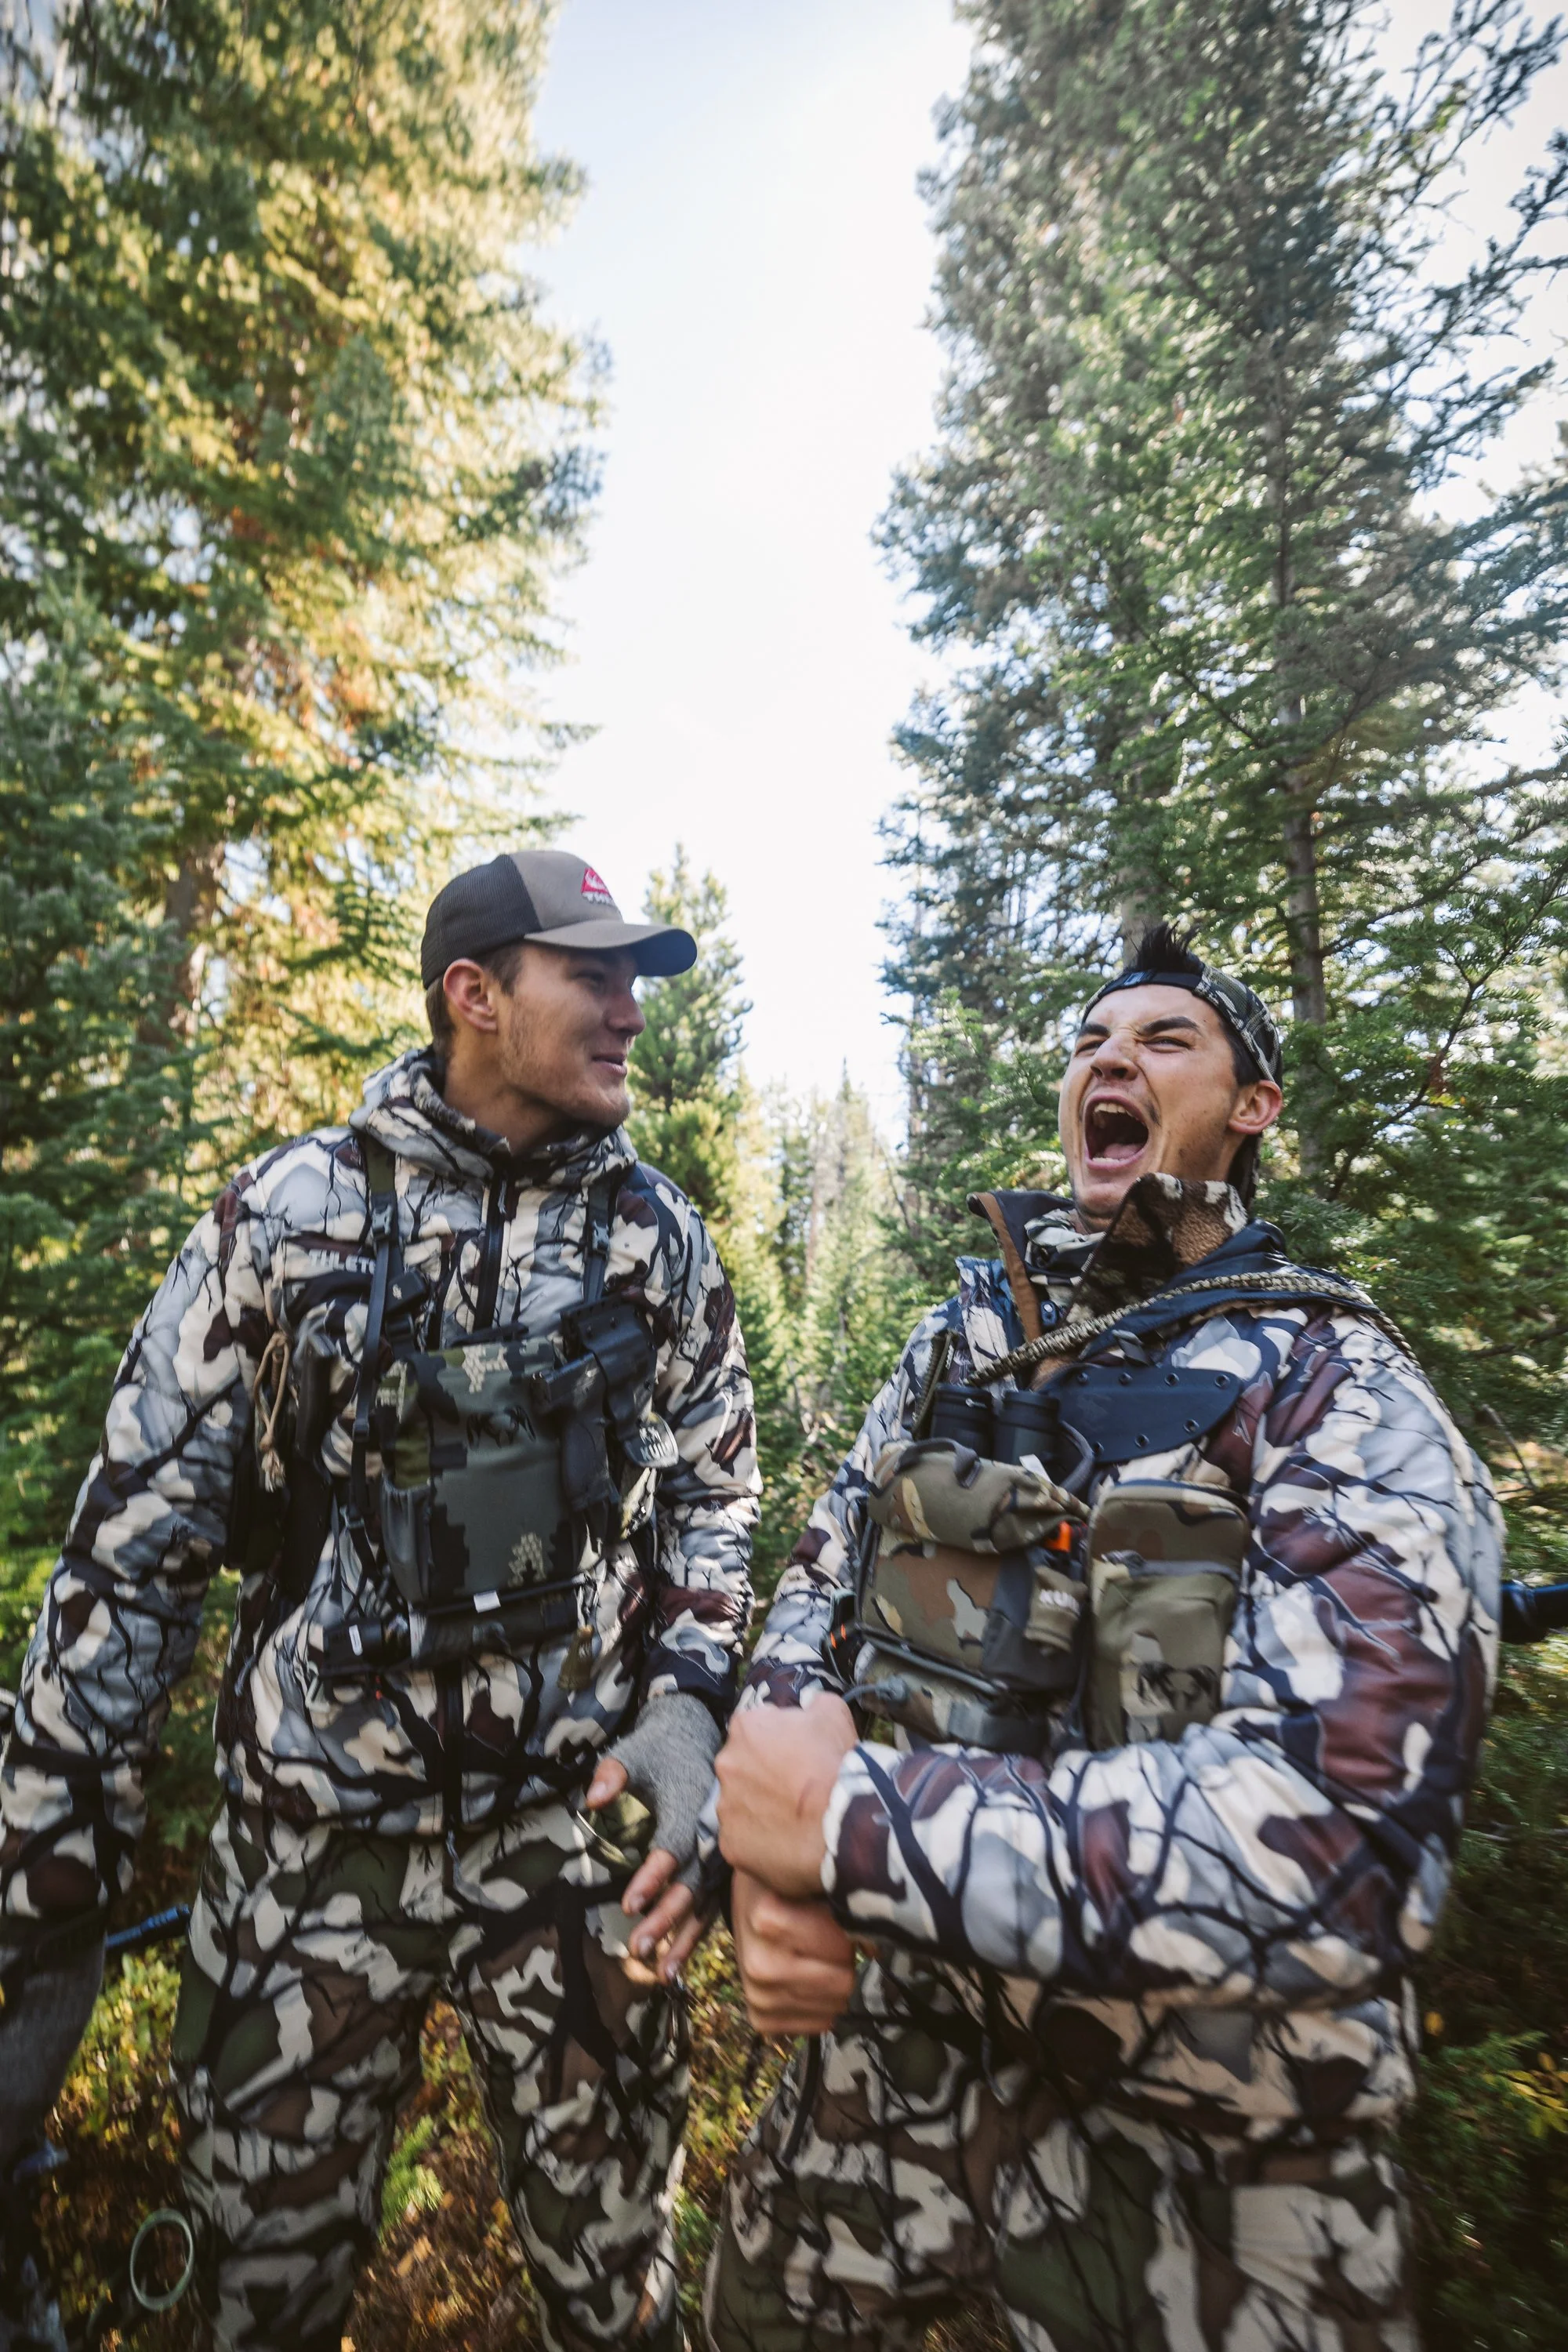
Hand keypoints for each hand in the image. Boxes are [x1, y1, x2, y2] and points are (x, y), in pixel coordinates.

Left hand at [585, 1755, 706, 1980]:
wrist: (699, 1734)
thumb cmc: (660, 1748)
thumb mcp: (634, 1751)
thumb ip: (612, 1774)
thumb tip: (593, 1800)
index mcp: (691, 1808)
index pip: (673, 1848)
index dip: (653, 1877)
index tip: (628, 1904)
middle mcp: (712, 1834)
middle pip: (692, 1883)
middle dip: (666, 1919)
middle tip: (637, 1950)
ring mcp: (721, 1851)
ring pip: (707, 1900)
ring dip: (685, 1937)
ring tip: (664, 1973)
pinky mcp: (723, 1861)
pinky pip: (715, 1900)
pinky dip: (699, 1930)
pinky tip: (681, 1957)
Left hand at [714, 1696, 857, 1899]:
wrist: (842, 1821)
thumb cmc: (835, 1763)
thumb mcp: (833, 1713)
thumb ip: (814, 1704)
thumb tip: (808, 1706)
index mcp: (745, 1729)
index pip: (754, 1730)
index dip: (776, 1743)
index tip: (795, 1757)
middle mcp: (726, 1765)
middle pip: (742, 1768)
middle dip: (763, 1777)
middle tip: (793, 1790)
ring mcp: (725, 1808)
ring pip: (740, 1806)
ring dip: (759, 1811)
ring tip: (791, 1822)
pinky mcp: (731, 1845)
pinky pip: (742, 1842)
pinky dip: (759, 1844)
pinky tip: (784, 1846)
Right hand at [731, 1868, 857, 2037]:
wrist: (747, 1904)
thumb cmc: (785, 1889)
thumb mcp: (810, 1880)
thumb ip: (845, 1903)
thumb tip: (876, 1947)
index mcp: (768, 1920)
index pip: (842, 1945)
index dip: (847, 1931)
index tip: (836, 1918)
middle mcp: (759, 1964)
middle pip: (842, 1981)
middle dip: (843, 1960)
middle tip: (827, 1941)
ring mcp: (757, 1996)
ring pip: (835, 2007)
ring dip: (834, 1982)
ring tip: (815, 1957)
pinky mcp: (760, 2019)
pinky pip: (820, 2024)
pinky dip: (822, 2004)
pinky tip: (807, 1979)